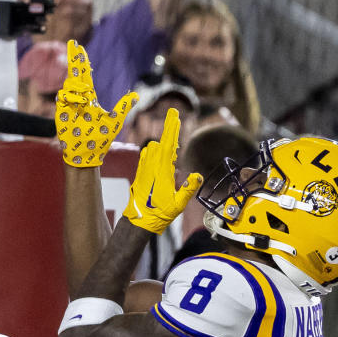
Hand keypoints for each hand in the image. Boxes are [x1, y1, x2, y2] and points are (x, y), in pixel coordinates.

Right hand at [55, 41, 135, 166]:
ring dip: (78, 86)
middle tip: (73, 44)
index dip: (82, 61)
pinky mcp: (60, 112)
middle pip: (75, 74)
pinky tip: (80, 102)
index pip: (85, 75)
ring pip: (70, 84)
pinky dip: (72, 96)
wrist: (87, 155)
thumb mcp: (114, 122)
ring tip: (86, 97)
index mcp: (89, 99)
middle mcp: (78, 99)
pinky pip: (62, 96)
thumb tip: (135, 95)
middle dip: (74, 59)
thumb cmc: (100, 140)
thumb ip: (123, 107)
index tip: (79, 47)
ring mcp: (68, 105)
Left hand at [123, 109, 201, 234]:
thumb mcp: (178, 204)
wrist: (139, 221)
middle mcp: (151, 166)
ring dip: (163, 143)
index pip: (168, 144)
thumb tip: (198, 176)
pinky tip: (162, 156)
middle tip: (174, 116)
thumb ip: (189, 189)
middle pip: (161, 142)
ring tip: (173, 144)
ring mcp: (144, 168)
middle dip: (169, 129)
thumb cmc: (159, 213)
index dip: (171, 129)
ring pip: (152, 148)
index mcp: (161, 170)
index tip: (174, 115)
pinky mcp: (140, 173)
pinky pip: (147, 155)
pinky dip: (156, 151)